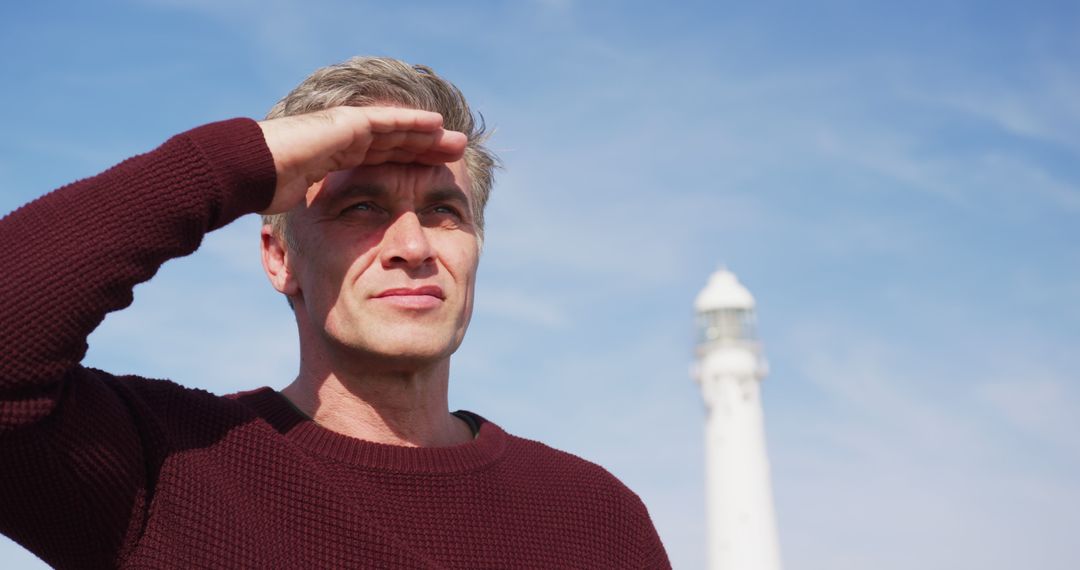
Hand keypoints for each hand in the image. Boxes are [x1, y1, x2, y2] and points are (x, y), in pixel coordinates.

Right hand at [257, 106, 467, 214]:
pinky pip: (387, 121)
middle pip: (397, 142)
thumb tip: (330, 246)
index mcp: (338, 160)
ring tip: (457, 140)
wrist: (251, 171)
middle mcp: (346, 141)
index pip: (383, 160)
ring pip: (398, 129)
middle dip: (427, 147)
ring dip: (429, 134)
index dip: (410, 163)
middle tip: (458, 152)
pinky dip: (413, 121)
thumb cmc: (268, 190)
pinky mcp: (347, 122)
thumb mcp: (308, 207)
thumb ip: (325, 213)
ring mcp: (346, 128)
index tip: (436, 173)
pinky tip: (438, 125)